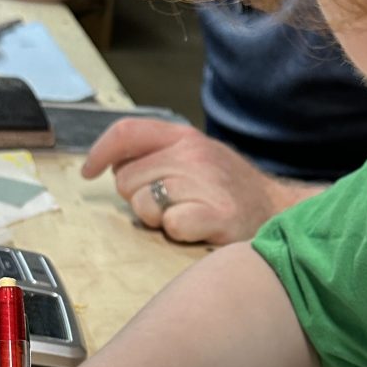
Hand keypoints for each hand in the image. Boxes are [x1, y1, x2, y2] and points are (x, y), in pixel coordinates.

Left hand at [82, 117, 323, 244]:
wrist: (278, 211)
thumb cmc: (230, 189)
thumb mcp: (197, 157)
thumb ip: (157, 154)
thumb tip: (110, 164)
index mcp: (184, 137)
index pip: (127, 132)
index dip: (100, 152)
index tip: (88, 171)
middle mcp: (192, 155)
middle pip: (127, 180)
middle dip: (138, 198)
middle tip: (168, 204)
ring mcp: (204, 183)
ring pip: (143, 206)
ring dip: (158, 219)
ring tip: (186, 215)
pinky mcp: (216, 215)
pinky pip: (170, 227)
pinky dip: (180, 233)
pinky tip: (199, 228)